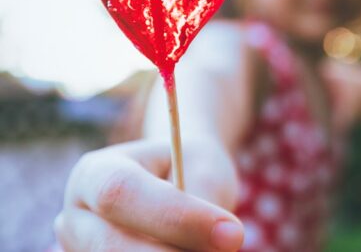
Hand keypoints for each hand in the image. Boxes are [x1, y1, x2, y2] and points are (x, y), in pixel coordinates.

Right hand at [55, 140, 243, 250]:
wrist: (177, 183)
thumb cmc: (191, 170)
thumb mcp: (204, 170)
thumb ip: (204, 200)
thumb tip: (221, 244)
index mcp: (95, 172)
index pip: (120, 193)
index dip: (176, 218)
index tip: (231, 233)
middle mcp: (75, 216)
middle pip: (110, 245)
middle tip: (229, 248)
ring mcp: (79, 251)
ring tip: (208, 246)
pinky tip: (190, 251)